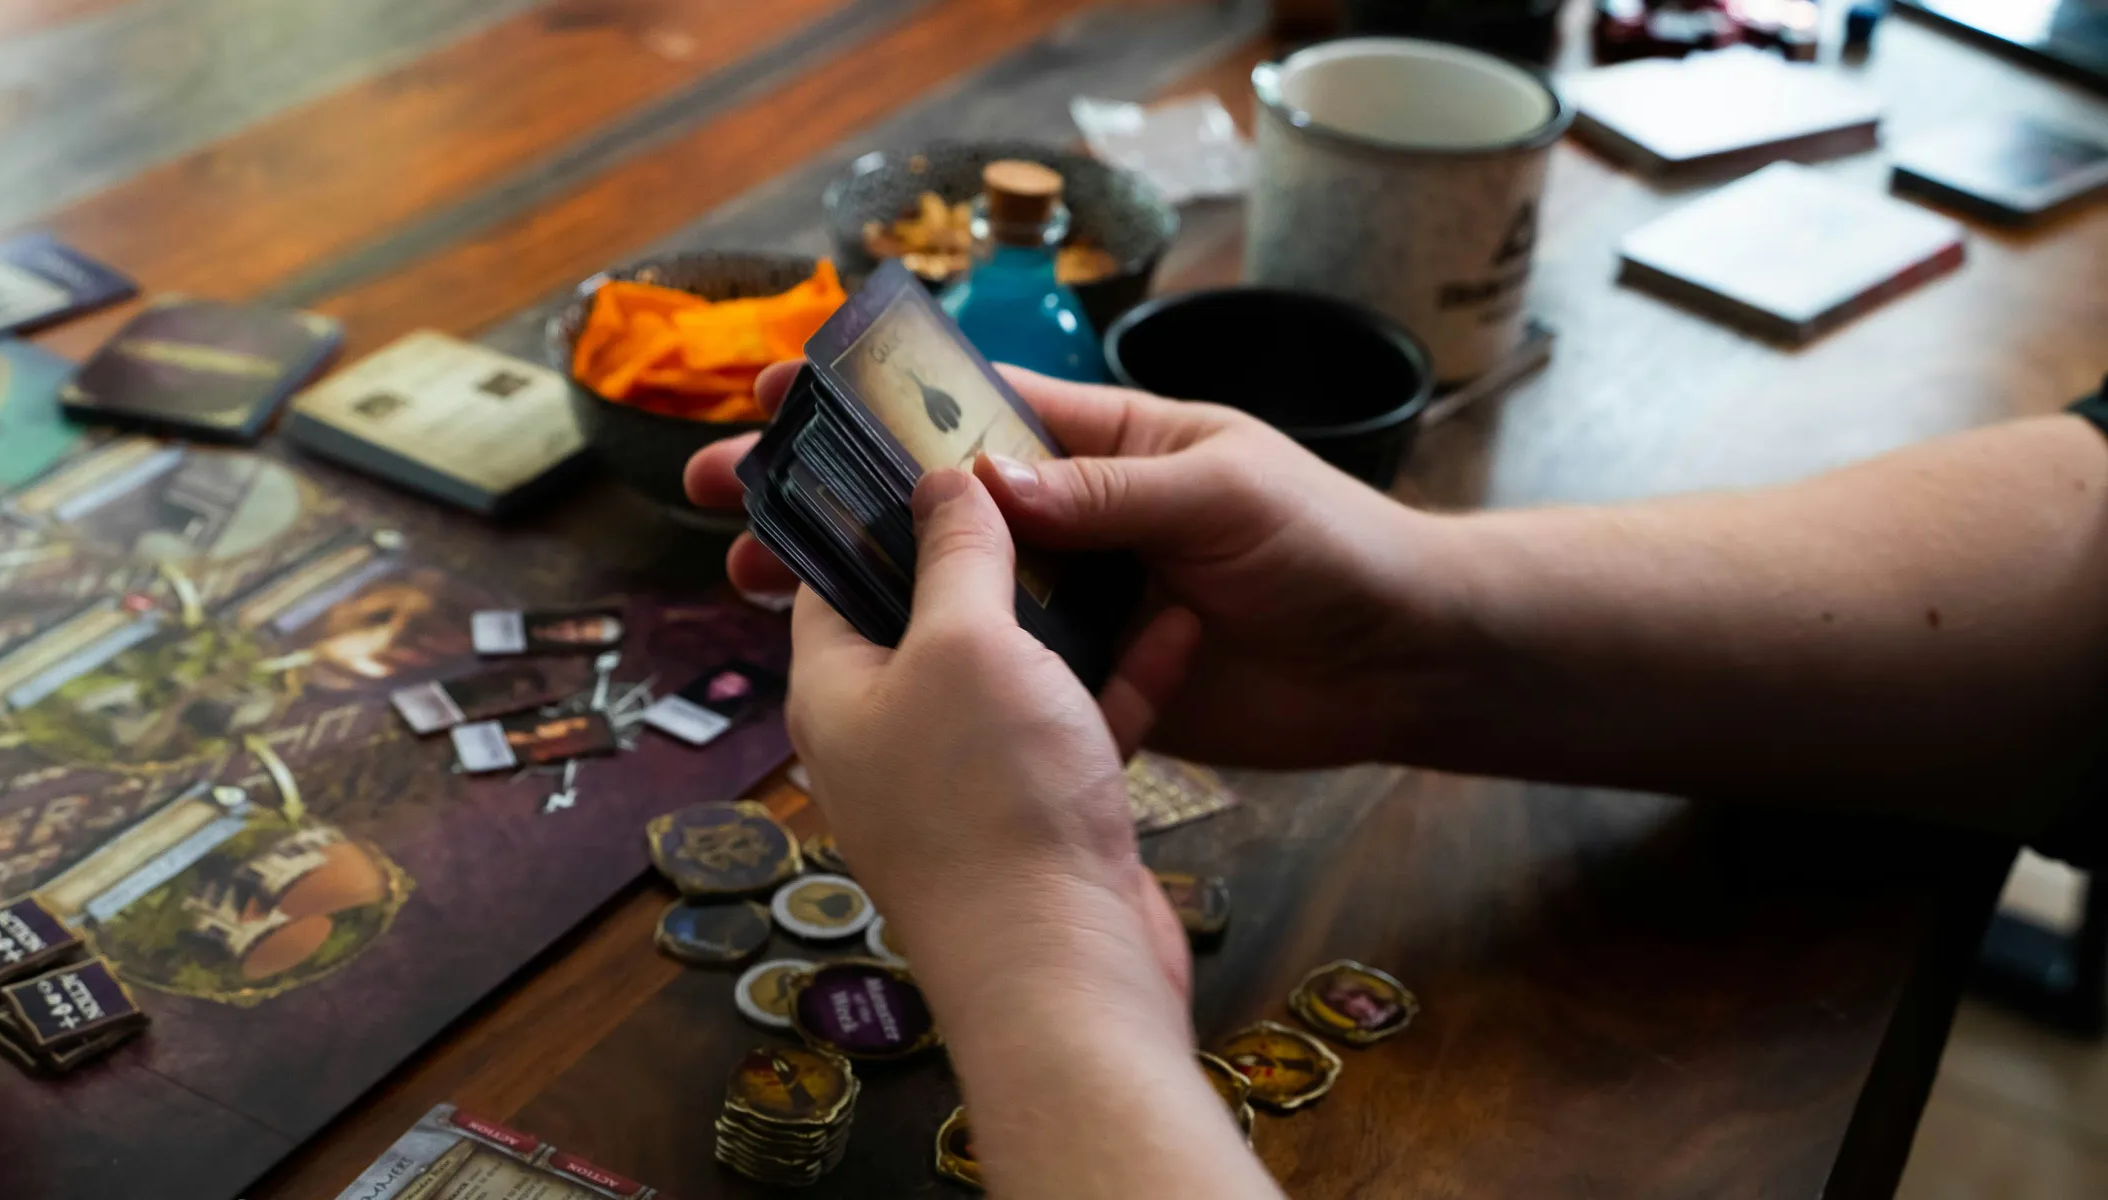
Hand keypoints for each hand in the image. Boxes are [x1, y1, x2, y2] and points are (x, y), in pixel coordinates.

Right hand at [686, 363, 1457, 768]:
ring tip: (748, 579)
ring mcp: (1074, 600)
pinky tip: (846, 667)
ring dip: (852, 582)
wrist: (1399, 661)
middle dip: (825, 491)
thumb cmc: (1331, 546)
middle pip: (927, 503)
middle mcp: (1073, 514)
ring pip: (942, 589)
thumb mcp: (1223, 494)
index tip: (780, 389)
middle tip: (722, 492)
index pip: (969, 412)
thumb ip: (1108, 494)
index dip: (874, 402)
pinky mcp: (1088, 678)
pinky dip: (927, 664)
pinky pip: (997, 668)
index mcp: (1102, 440)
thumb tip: (985, 492)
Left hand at [782, 466, 1197, 1017]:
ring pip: (1016, 670)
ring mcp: (969, 780)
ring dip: (1072, 611)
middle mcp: (891, 735)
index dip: (878, 507)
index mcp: (836, 689)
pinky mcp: (1043, 816)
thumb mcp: (965, 643)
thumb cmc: (992, 803)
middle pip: (931, 617)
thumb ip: (956, 554)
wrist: (1064, 973)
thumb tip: (941, 481)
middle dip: (990, 550)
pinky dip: (1122, 677)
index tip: (930, 443)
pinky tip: (1179, 624)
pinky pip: (1078, 724)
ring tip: (1123, 534)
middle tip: (1043, 475)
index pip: (834, 575)